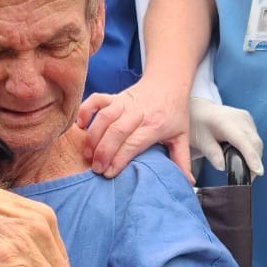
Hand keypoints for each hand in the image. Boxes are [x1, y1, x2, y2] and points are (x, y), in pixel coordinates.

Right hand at [78, 75, 192, 180]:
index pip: (133, 143)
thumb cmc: (174, 112)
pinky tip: (80, 126)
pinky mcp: (114, 96)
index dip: (119, 159)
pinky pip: (96, 100)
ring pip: (104, 117)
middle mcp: (138, 112)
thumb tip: (187, 184)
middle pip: (116, 131)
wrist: (169, 82)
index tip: (109, 173)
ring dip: (93, 136)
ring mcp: (124, 102)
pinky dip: (85, 111)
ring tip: (87, 154)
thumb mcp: (182, 136)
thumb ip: (182, 160)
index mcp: (155, 125)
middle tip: (96, 168)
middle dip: (103, 152)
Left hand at [189, 98, 263, 176]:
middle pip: (254, 143)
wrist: (199, 110)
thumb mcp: (200, 140)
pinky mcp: (249, 121)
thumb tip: (222, 167)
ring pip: (257, 142)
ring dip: (255, 157)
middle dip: (255, 162)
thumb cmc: (197, 124)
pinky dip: (253, 151)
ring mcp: (246, 119)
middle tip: (248, 179)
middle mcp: (240, 118)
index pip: (243, 141)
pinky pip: (255, 138)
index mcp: (226, 122)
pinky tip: (246, 160)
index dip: (251, 157)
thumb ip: (212, 153)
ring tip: (247, 172)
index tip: (257, 171)